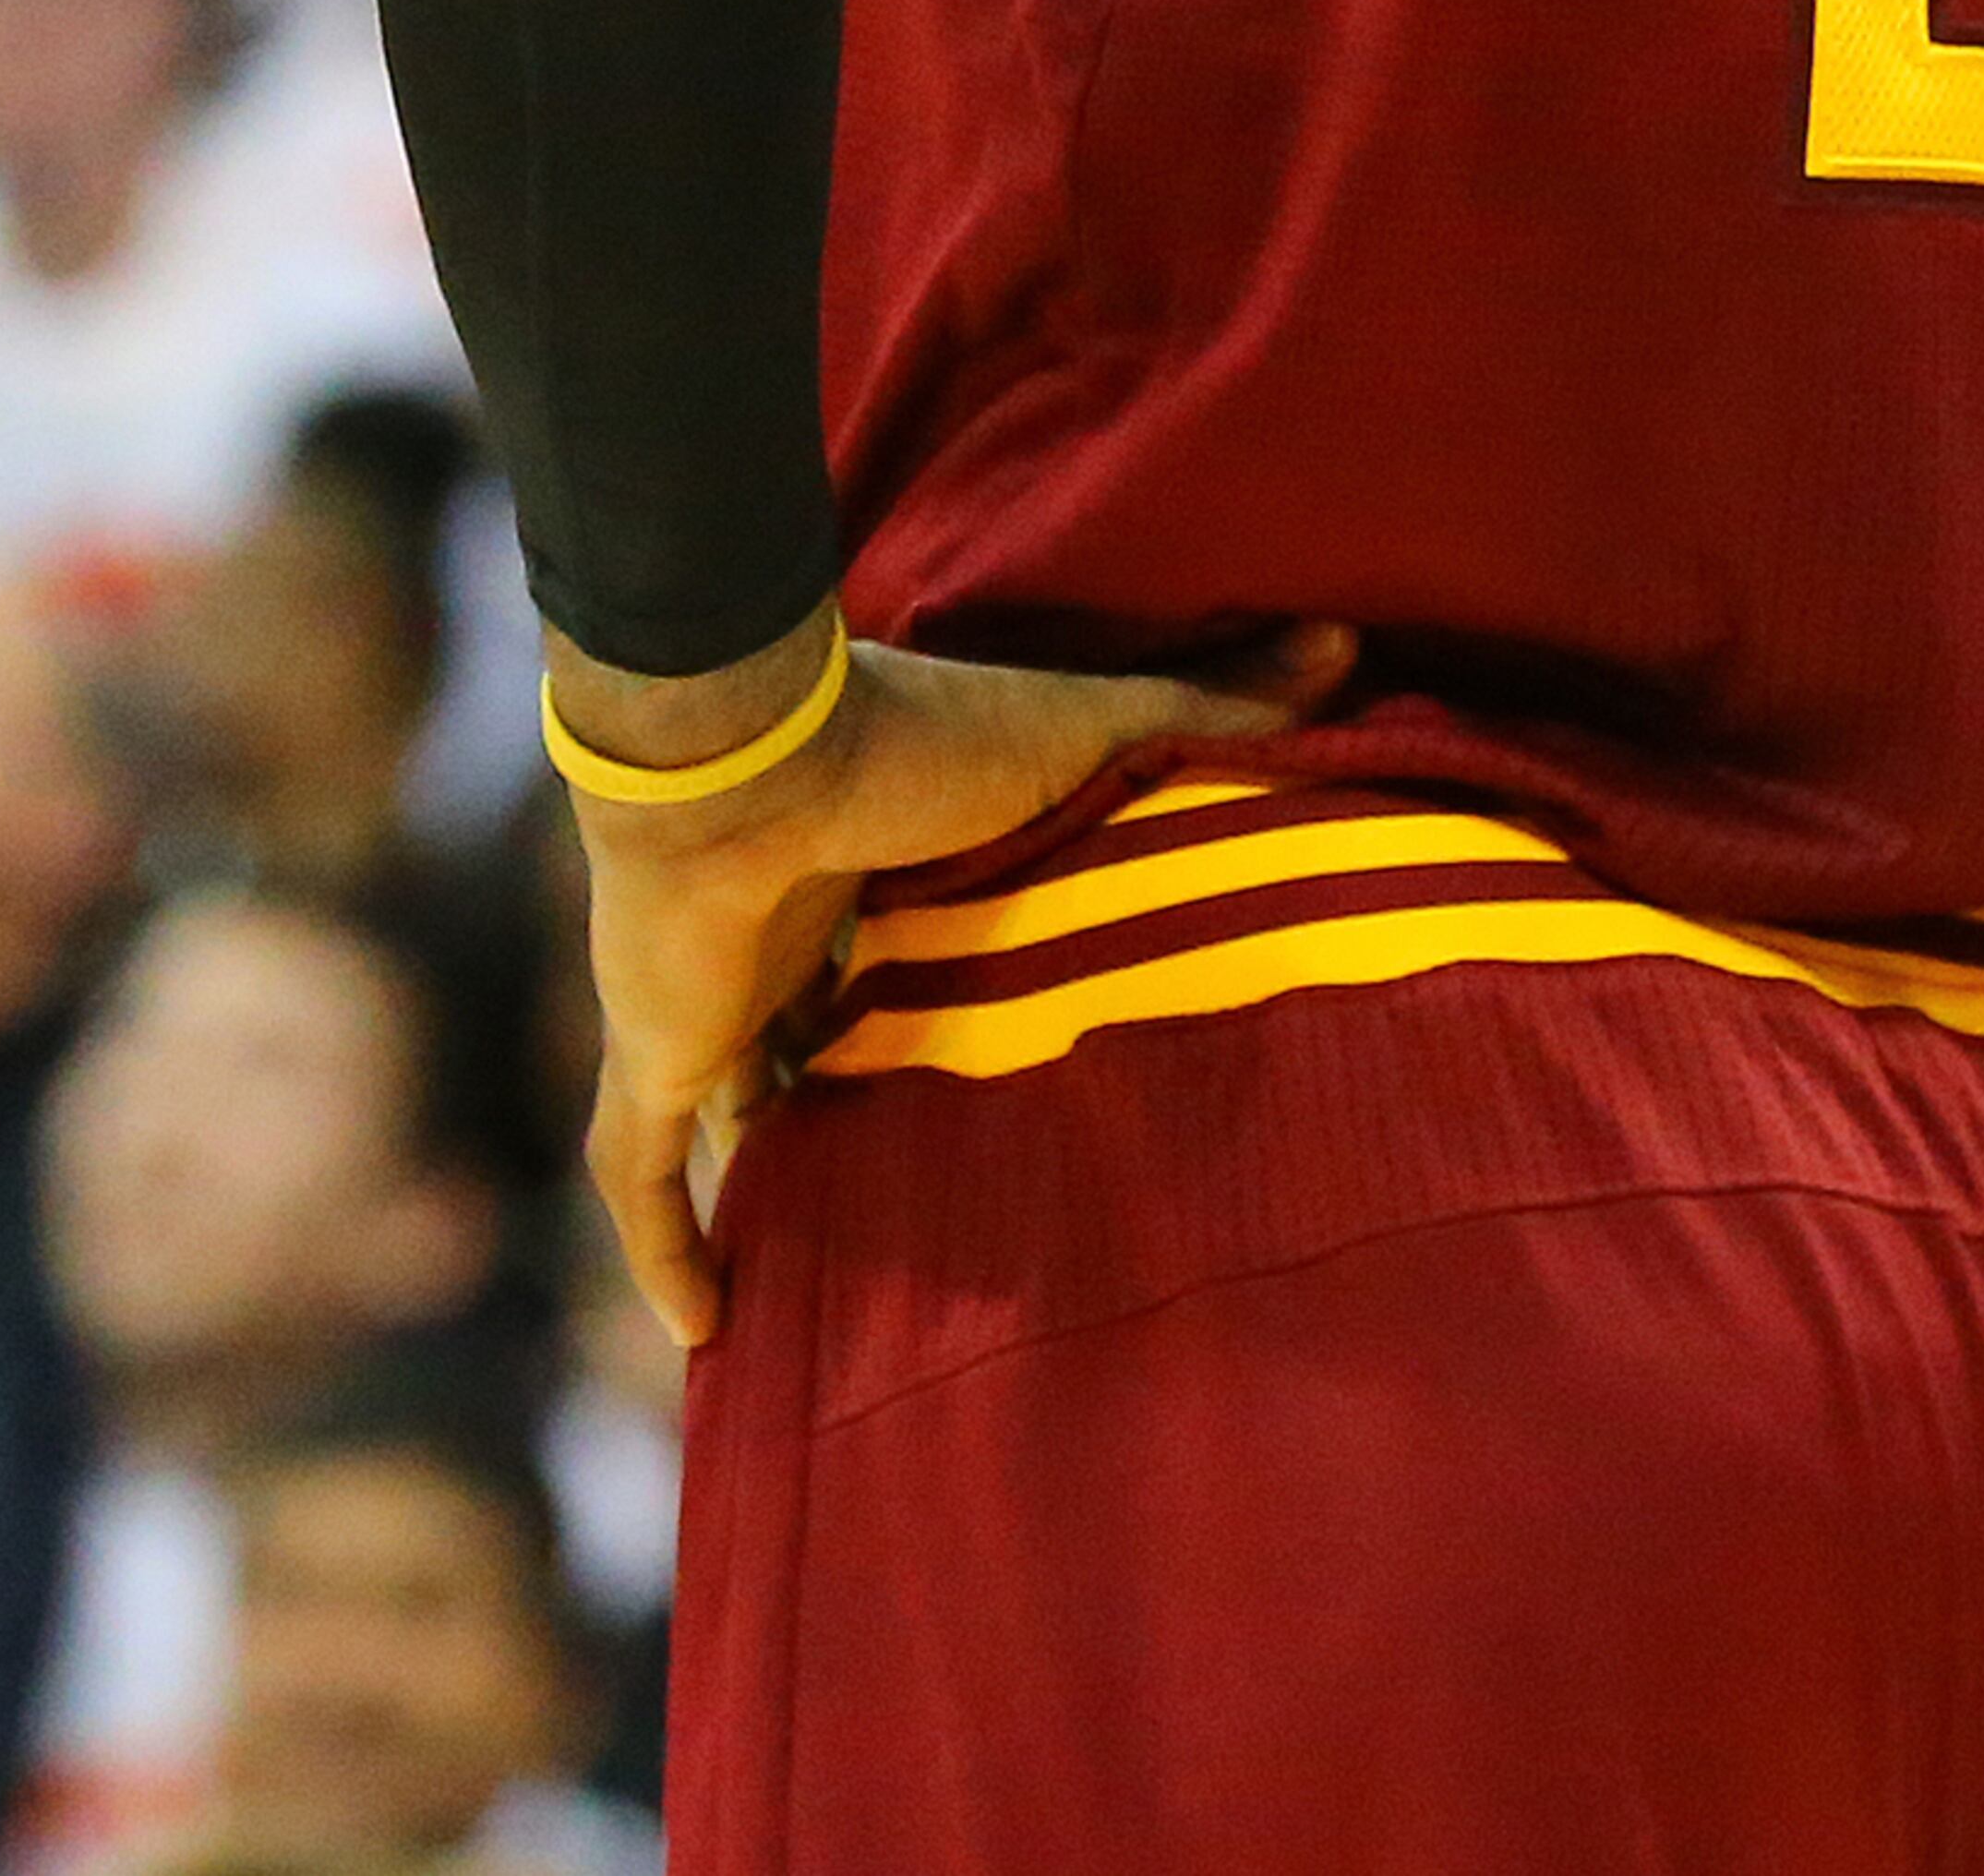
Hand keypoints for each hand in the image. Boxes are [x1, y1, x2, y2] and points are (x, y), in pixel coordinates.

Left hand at [561, 617, 1354, 1342]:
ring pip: (733, 1110)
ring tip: (830, 1268)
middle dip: (855, 1098)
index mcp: (871, 859)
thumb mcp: (1088, 735)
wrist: (755, 747)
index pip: (902, 946)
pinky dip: (664, 1247)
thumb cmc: (917, 736)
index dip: (937, 998)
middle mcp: (782, 935)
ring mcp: (705, 1001)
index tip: (1000, 1054)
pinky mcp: (656, 1053)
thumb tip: (1344, 650)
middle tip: (929, 1185)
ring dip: (768, 1177)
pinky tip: (705, 1332)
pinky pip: (639, 1175)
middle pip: (817, 1036)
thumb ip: (1202, 707)